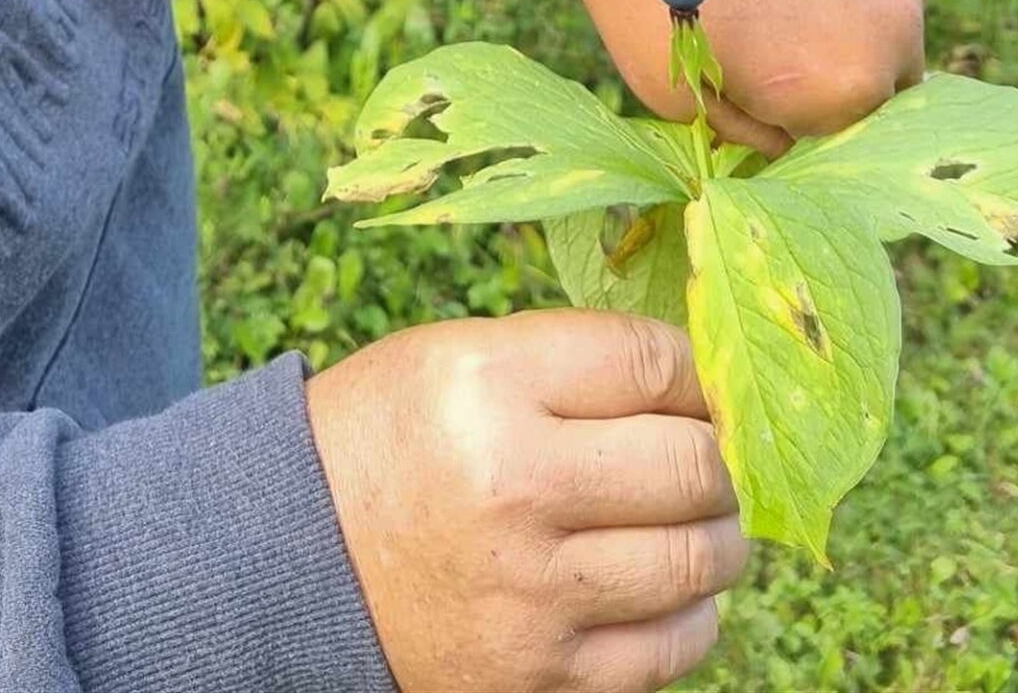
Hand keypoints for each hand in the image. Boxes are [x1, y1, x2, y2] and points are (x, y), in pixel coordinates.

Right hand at [304, 310, 746, 692]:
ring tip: (702, 517)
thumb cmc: (389, 436)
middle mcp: (516, 484)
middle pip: (693, 463)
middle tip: (711, 452)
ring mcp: (534, 589)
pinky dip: (692, 612)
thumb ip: (568, 361)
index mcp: (489, 383)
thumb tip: (695, 380)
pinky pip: (671, 646)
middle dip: (721, 454)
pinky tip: (668, 584)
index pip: (650, 362)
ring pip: (699, 559)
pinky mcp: (543, 674)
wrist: (297, 556)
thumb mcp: (454, 357)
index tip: (700, 382)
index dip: (697, 370)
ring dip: (720, 533)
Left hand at [539, 0, 926, 156]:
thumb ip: (749, 131)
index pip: (839, 133)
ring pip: (890, 5)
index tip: (740, 63)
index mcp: (844, 86)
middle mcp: (896, 19)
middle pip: (882, 74)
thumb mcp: (673, 90)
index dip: (785, 105)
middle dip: (827, 57)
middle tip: (755, 11)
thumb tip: (792, 138)